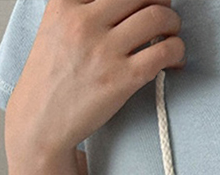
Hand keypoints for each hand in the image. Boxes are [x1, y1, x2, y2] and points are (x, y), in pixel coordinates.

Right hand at [6, 0, 186, 155]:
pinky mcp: (123, 77)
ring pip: (157, 16)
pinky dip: (177, 51)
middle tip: (164, 15)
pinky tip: (174, 61)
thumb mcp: (55, 28)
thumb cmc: (52, 79)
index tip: (142, 3)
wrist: (41, 119)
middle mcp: (84, 21)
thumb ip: (82, 11)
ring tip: (171, 36)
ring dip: (173, 24)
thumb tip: (124, 7)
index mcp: (65, 3)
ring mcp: (105, 50)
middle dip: (160, 1)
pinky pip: (165, 51)